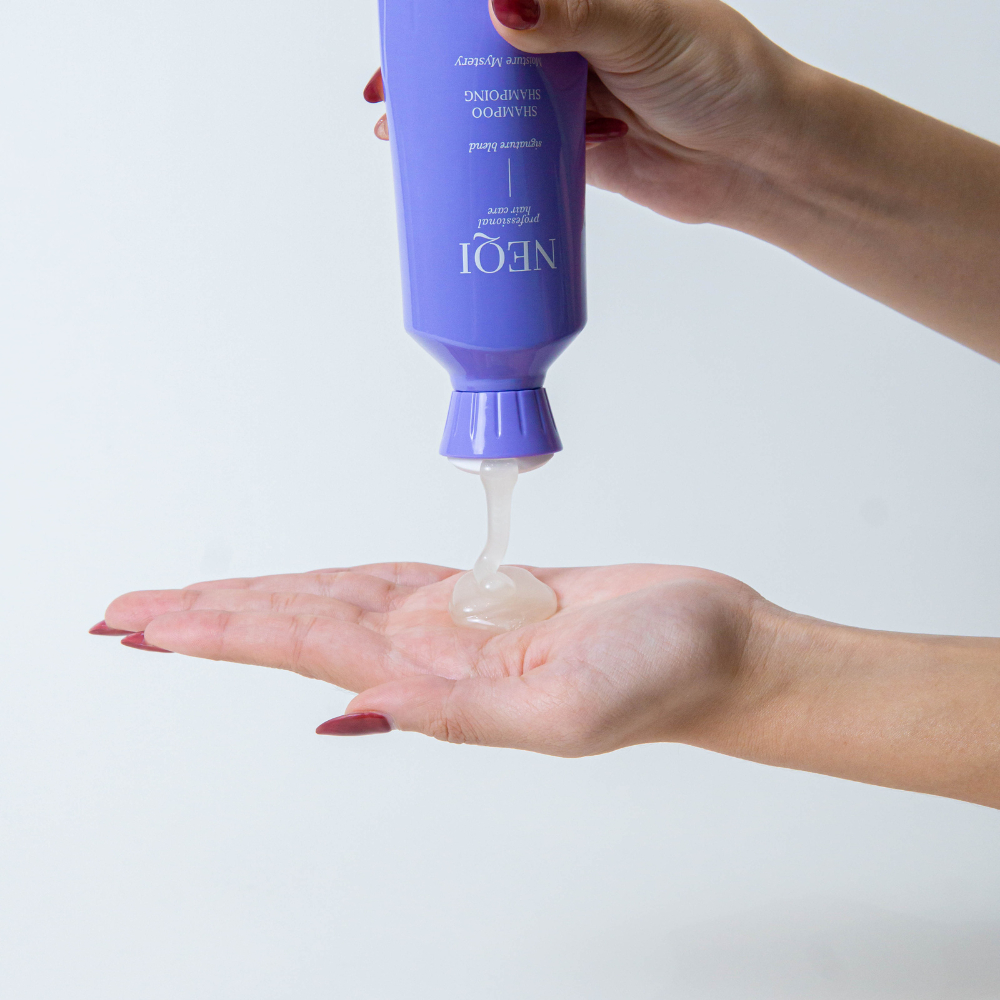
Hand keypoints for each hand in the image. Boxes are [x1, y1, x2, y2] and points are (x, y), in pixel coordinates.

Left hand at [100, 562, 763, 754]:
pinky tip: (303, 589)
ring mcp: (454, 625)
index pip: (301, 649)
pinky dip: (333, 581)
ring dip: (259, 600)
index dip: (220, 634)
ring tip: (193, 603)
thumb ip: (462, 713)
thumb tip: (354, 711)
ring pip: (332, 601)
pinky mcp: (486, 598)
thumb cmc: (665, 675)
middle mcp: (430, 654)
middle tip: (127, 614)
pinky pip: (390, 582)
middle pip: (295, 626)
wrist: (716, 648)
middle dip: (210, 620)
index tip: (145, 628)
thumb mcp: (571, 708)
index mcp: (437, 681)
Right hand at [364, 0, 791, 223]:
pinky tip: (453, 171)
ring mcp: (570, 97)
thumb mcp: (642, 28)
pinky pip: (520, 153)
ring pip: (495, 104)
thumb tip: (500, 4)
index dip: (445, 20)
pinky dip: (488, 161)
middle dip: (432, 72)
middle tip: (388, 98)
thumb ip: (573, 15)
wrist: (756, 155)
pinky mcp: (575, 150)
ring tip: (403, 140)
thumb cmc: (719, 73)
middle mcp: (571, 40)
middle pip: (484, 51)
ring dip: (450, 122)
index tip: (404, 35)